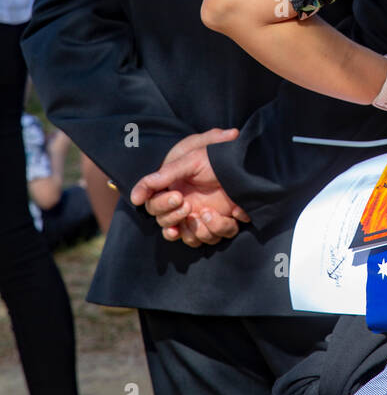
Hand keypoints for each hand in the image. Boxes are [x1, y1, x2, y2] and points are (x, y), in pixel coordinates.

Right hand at [130, 128, 249, 247]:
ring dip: (194, 228)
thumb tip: (133, 196)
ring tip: (206, 212)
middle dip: (174, 216)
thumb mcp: (189, 159)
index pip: (153, 206)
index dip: (161, 205)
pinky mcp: (218, 224)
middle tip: (187, 203)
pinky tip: (220, 216)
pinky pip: (209, 238)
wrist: (246, 162)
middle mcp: (182, 206)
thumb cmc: (215, 156)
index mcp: (171, 189)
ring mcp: (199, 217)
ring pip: (187, 237)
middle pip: (166, 224)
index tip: (177, 196)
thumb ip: (162, 176)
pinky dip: (214, 229)